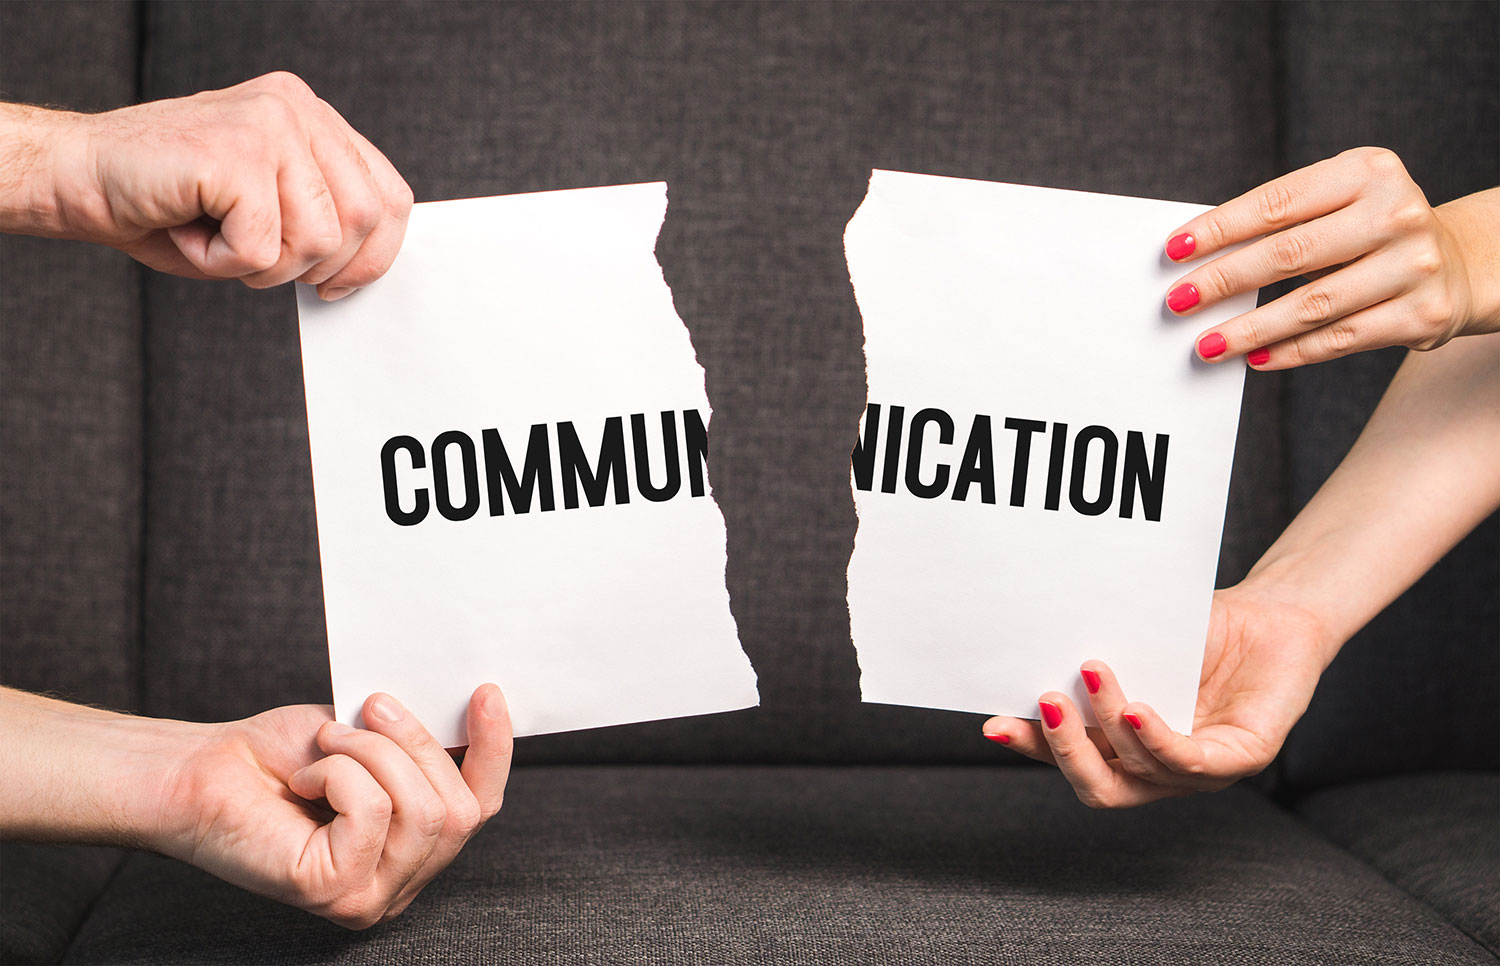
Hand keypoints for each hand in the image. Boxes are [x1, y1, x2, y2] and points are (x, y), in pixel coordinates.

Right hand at [34, 71, 412, 298]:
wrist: (82, 180)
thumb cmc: (172, 207)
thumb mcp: (269, 211)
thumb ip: (325, 220)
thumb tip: (370, 269)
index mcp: (313, 119)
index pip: (390, 195)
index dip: (375, 255)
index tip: (336, 285)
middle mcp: (298, 109)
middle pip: (365, 220)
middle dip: (316, 266)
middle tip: (255, 259)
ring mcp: (271, 123)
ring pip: (320, 239)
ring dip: (264, 266)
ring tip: (216, 238)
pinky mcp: (238, 151)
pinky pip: (262, 247)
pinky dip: (223, 263)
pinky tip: (191, 232)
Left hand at [154, 686, 510, 927]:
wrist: (201, 772)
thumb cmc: (277, 756)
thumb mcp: (369, 737)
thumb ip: (419, 742)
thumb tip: (469, 714)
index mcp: (414, 848)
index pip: (481, 808)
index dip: (493, 751)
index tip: (485, 693)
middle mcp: (400, 884)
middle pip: (460, 809)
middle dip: (416, 743)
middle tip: (370, 707)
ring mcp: (372, 897)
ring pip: (423, 811)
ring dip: (373, 753)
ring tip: (329, 741)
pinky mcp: (337, 893)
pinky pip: (374, 814)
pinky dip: (340, 775)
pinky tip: (306, 779)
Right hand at [981, 586, 1331, 807]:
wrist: (1274, 614)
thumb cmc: (1201, 631)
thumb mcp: (1137, 645)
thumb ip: (1093, 660)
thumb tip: (1030, 648)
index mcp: (1128, 749)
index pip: (1073, 759)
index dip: (1032, 747)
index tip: (994, 723)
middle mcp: (1161, 770)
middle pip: (1099, 788)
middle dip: (1062, 750)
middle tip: (1042, 702)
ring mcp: (1202, 771)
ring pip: (1139, 771)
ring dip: (1108, 723)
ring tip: (1092, 671)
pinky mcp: (1244, 758)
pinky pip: (1191, 762)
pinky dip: (1156, 739)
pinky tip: (1137, 709)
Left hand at [1163, 147, 1497, 368]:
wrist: (1458, 261)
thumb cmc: (1372, 228)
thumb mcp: (1341, 200)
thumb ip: (1284, 219)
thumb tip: (1198, 257)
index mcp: (1368, 171)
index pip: (1277, 202)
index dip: (1220, 228)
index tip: (1173, 251)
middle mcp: (1396, 213)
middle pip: (1289, 254)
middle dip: (1223, 280)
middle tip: (1178, 301)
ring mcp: (1413, 265)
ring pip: (1312, 305)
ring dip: (1249, 329)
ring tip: (1206, 344)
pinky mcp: (1421, 314)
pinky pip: (1339, 339)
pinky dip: (1290, 352)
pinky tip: (1255, 358)